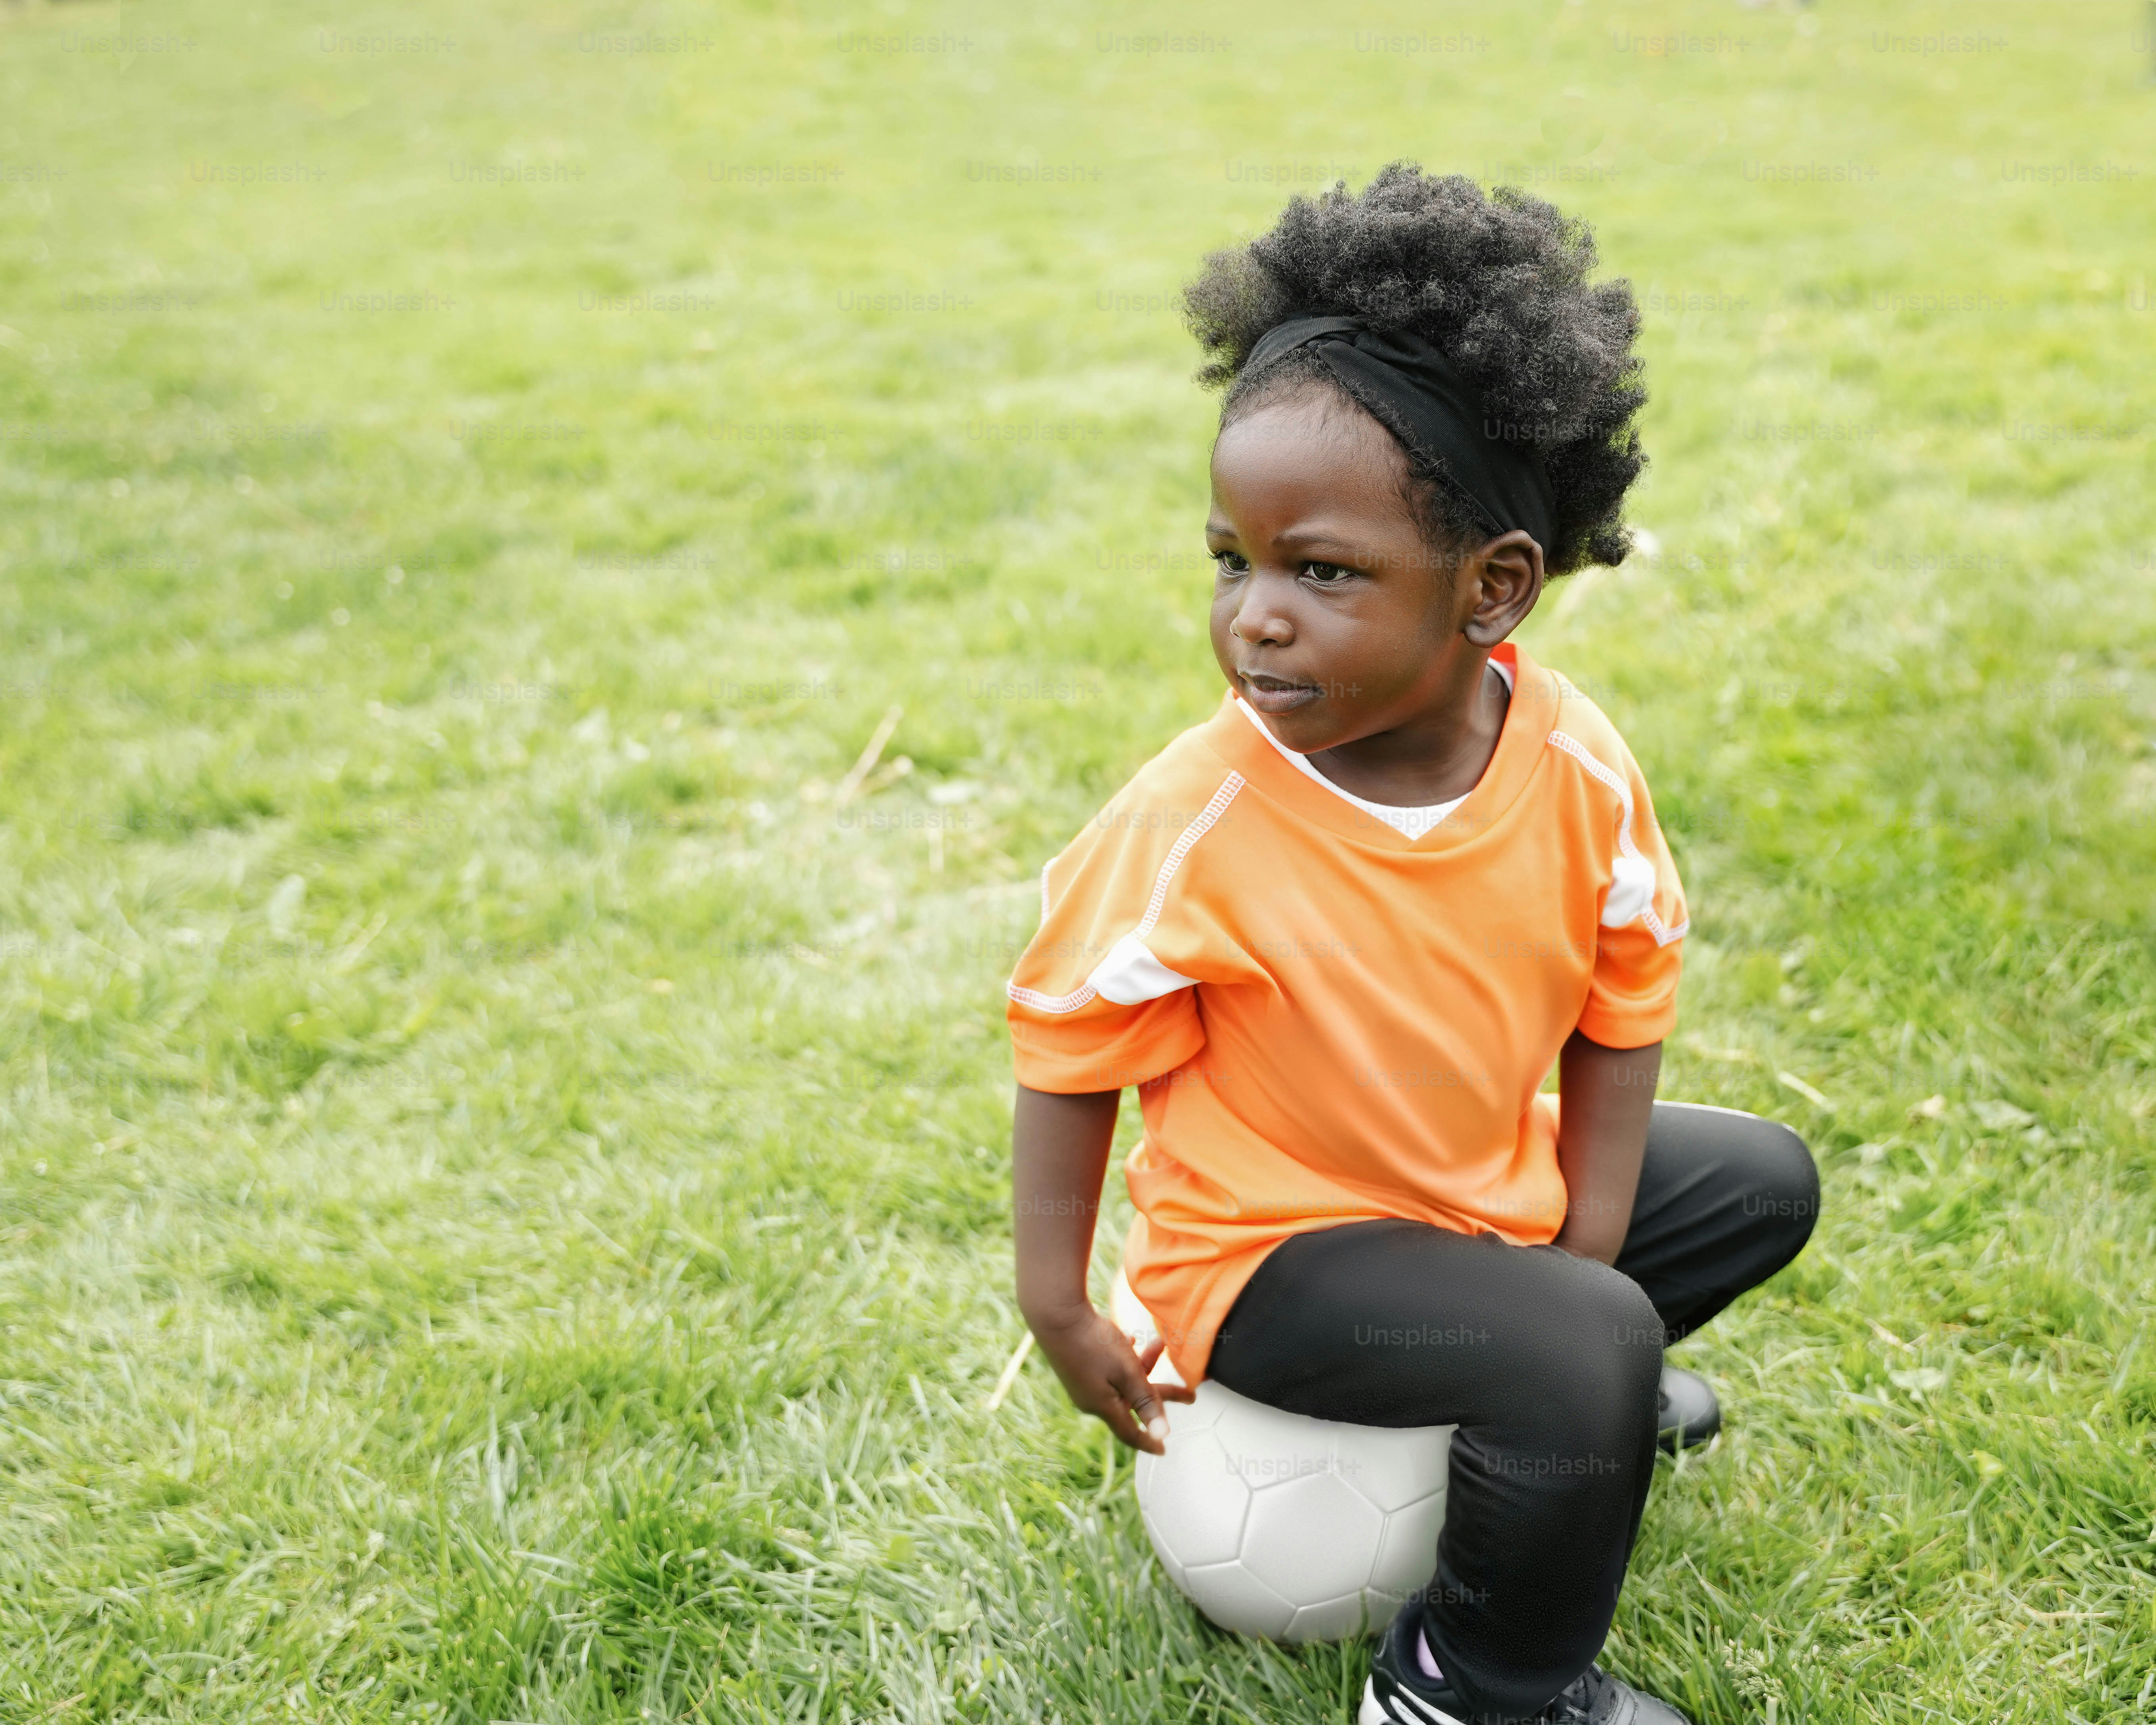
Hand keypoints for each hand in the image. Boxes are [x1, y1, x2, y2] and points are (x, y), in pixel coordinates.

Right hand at [1027, 1303, 1195, 1454]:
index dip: (1149, 1441)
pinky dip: (1125, 1358)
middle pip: (1134, 1402)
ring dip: (1145, 1365)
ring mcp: (1083, 1383)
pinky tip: (1131, 1339)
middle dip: (1162, 1395)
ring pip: (1123, 1381)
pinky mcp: (1078, 1366)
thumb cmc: (1093, 1343)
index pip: (1130, 1433)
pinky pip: (1109, 1369)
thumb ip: (1146, 1402)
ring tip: (1160, 1344)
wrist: (1055, 1315)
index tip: (1164, 1450)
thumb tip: (1162, 1434)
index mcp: (1104, 1406)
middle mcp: (1093, 1399)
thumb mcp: (1127, 1372)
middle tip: (1190, 1394)